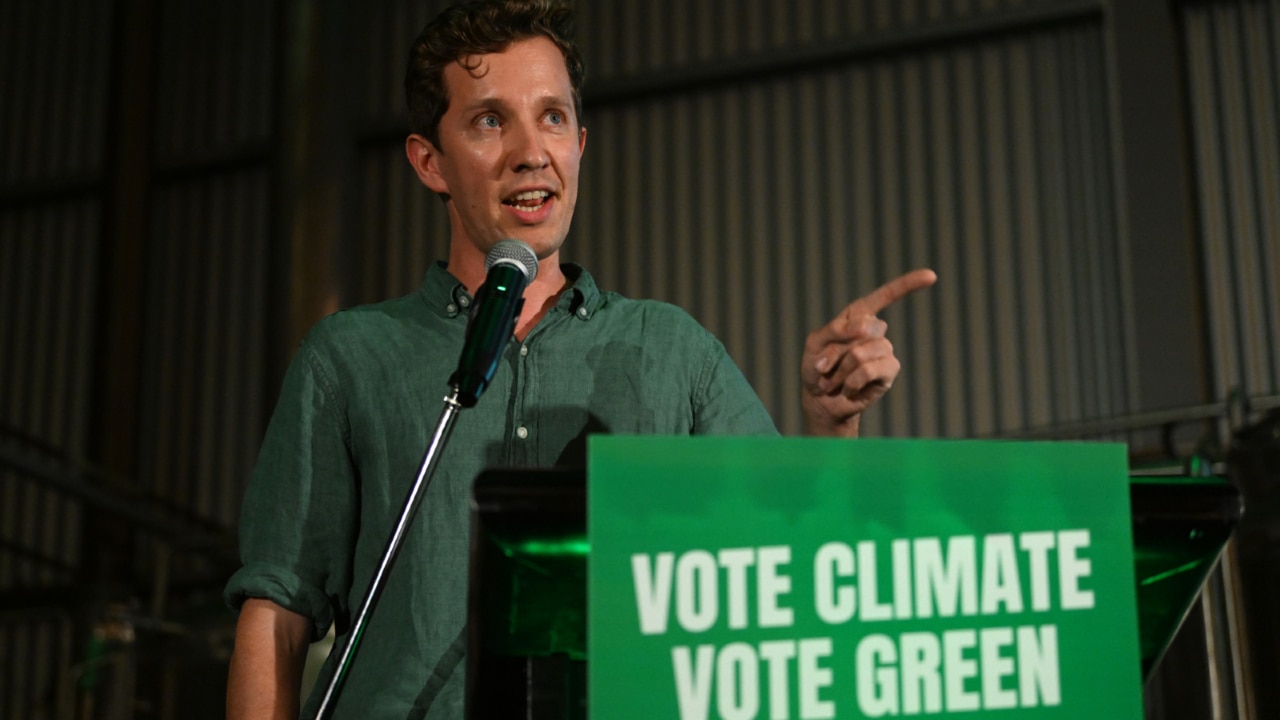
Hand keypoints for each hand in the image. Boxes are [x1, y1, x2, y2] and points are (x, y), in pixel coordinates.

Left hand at [801, 269, 936, 436]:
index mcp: (857, 317)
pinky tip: (849, 389)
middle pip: (862, 330)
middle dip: (835, 351)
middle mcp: (875, 331)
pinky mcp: (889, 372)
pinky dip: (851, 381)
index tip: (931, 276)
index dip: (907, 285)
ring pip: (861, 352)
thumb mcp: (815, 343)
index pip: (884, 296)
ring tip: (835, 380)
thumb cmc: (816, 369)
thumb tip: (866, 325)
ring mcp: (885, 351)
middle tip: (826, 366)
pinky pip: (869, 370)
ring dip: (841, 370)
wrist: (821, 401)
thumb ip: (835, 330)